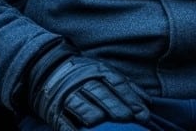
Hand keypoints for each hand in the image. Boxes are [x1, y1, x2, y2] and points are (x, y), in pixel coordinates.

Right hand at [32, 58, 149, 129]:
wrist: (48, 70)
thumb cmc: (85, 76)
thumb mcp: (106, 74)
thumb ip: (127, 87)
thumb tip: (147, 103)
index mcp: (99, 71)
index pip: (117, 83)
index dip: (130, 97)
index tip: (142, 113)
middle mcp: (83, 81)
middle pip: (100, 93)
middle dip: (115, 106)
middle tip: (128, 118)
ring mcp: (67, 95)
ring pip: (80, 104)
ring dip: (92, 114)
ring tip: (102, 123)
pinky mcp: (54, 109)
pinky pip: (62, 120)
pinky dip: (70, 129)